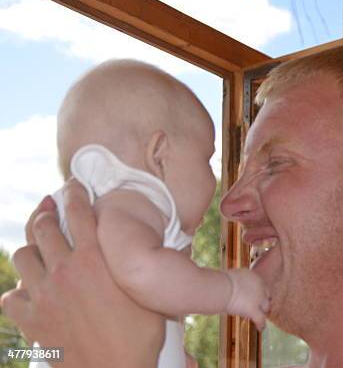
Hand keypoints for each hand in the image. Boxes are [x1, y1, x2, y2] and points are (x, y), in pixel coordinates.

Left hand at [0, 180, 163, 367]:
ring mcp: (44, 296)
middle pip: (44, 228)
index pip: (79, 213)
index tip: (72, 186)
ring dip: (31, 249)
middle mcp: (65, 272)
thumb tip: (140, 257)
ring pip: (23, 257)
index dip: (75, 194)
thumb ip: (133, 271)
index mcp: (95, 261)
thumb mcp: (145, 296)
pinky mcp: (31, 321)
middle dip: (46, 213)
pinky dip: (19, 291)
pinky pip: (11, 296)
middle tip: (50, 208)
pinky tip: (31, 292)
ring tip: (40, 249)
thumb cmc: (137, 339)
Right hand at [225, 269, 269, 330]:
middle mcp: (259, 286)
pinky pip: (261, 319)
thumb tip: (228, 288)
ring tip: (260, 318)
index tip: (254, 297)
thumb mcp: (230, 279)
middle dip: (263, 301)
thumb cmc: (218, 282)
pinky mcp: (254, 310)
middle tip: (259, 307)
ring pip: (265, 307)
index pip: (260, 285)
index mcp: (252, 276)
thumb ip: (234, 284)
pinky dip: (261, 324)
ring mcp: (258, 298)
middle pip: (266, 295)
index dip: (258, 292)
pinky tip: (260, 328)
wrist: (220, 287)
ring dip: (263, 312)